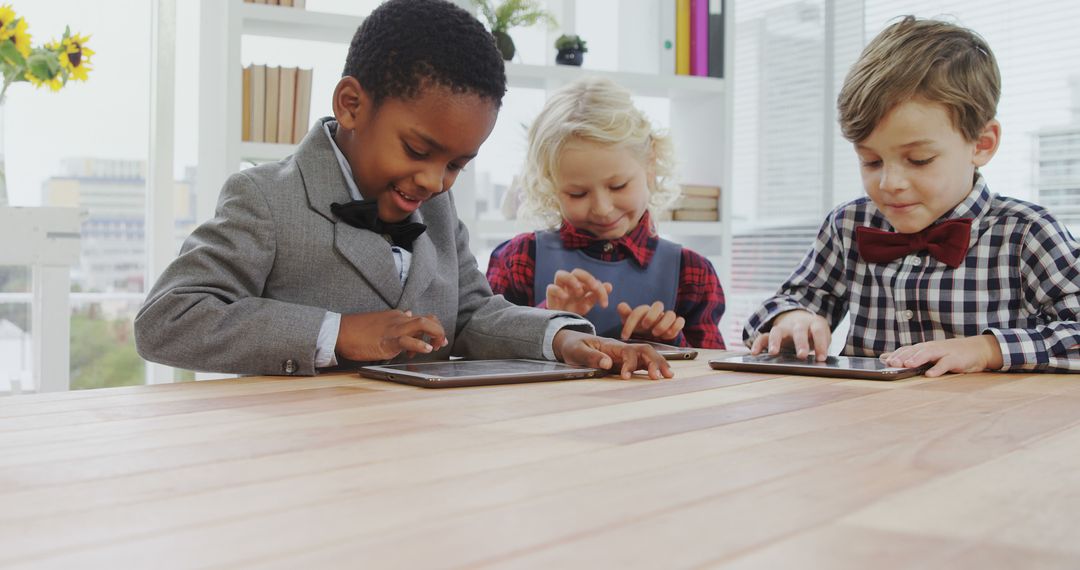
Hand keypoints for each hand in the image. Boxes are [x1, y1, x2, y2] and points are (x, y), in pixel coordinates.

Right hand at [336, 310, 447, 360]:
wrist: (339, 331)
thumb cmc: (358, 329)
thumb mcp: (381, 321)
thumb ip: (397, 320)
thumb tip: (409, 314)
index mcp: (398, 316)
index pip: (424, 318)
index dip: (434, 328)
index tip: (435, 341)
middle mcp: (399, 320)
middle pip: (428, 319)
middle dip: (439, 331)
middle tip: (441, 344)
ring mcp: (394, 329)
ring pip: (423, 324)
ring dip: (435, 335)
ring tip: (436, 346)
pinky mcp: (387, 340)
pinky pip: (407, 340)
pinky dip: (420, 345)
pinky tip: (426, 350)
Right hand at [545, 268, 612, 315]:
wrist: (561, 323)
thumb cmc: (574, 310)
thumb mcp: (588, 303)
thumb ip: (598, 294)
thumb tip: (609, 285)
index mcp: (580, 284)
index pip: (590, 279)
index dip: (600, 289)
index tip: (604, 304)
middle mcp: (569, 284)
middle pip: (576, 272)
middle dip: (587, 278)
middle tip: (594, 288)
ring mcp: (559, 289)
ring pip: (560, 274)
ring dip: (571, 280)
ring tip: (579, 291)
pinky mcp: (550, 297)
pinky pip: (551, 288)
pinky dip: (559, 291)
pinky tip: (566, 298)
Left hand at [552, 329, 673, 379]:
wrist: (571, 342)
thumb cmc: (573, 346)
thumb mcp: (576, 350)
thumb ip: (591, 356)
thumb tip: (608, 363)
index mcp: (611, 345)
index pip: (627, 351)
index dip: (629, 364)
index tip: (625, 377)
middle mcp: (621, 349)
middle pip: (644, 350)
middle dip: (654, 361)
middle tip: (659, 376)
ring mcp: (625, 355)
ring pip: (647, 355)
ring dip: (658, 364)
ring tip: (668, 376)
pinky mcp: (626, 362)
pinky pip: (643, 363)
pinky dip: (654, 368)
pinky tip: (662, 375)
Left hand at [616, 301, 684, 340]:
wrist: (653, 333)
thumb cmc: (640, 327)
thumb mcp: (630, 323)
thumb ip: (625, 315)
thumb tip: (621, 305)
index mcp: (645, 310)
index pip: (639, 310)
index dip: (631, 322)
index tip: (624, 336)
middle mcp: (657, 312)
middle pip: (658, 305)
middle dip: (651, 316)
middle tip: (645, 327)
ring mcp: (667, 318)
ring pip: (671, 314)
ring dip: (663, 324)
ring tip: (656, 333)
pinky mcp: (676, 324)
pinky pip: (680, 321)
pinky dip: (675, 327)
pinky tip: (667, 335)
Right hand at [750, 309, 830, 360]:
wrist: (800, 317)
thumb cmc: (813, 332)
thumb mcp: (822, 336)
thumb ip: (821, 347)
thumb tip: (819, 364)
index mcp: (814, 324)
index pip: (818, 332)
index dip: (820, 345)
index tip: (821, 358)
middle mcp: (798, 324)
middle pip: (799, 331)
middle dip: (800, 343)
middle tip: (802, 356)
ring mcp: (784, 328)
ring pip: (777, 331)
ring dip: (775, 341)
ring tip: (773, 353)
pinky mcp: (772, 334)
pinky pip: (763, 337)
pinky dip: (757, 344)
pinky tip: (754, 353)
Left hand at [880, 335, 1003, 376]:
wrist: (977, 349)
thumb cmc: (949, 354)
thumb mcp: (928, 354)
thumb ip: (907, 357)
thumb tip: (884, 358)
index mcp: (924, 348)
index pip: (907, 349)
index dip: (896, 354)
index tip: (885, 361)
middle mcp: (932, 348)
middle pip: (915, 350)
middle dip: (903, 356)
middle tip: (892, 363)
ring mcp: (944, 352)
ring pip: (928, 353)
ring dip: (917, 359)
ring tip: (907, 365)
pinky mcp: (955, 359)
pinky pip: (945, 363)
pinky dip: (937, 369)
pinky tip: (929, 374)